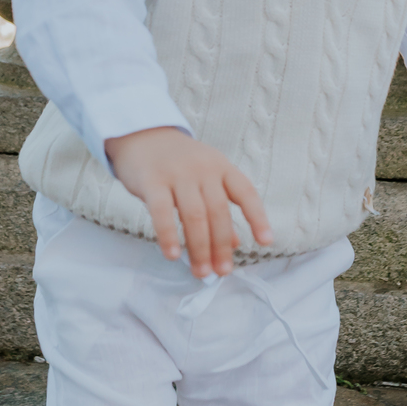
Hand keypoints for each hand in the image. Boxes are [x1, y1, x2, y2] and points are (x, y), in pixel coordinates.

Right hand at [105, 127, 271, 277]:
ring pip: (194, 215)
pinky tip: (172, 255)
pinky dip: (168, 235)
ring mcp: (177, 173)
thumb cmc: (177, 162)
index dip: (258, 217)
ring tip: (202, 272)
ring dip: (199, 247)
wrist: (141, 133)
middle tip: (222, 271)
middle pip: (218, 211)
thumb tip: (237, 243)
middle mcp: (203, 168)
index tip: (266, 242)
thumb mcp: (205, 177)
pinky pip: (161, 212)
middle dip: (222, 245)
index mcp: (221, 167)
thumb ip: (220, 207)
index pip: (246, 192)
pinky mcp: (151, 180)